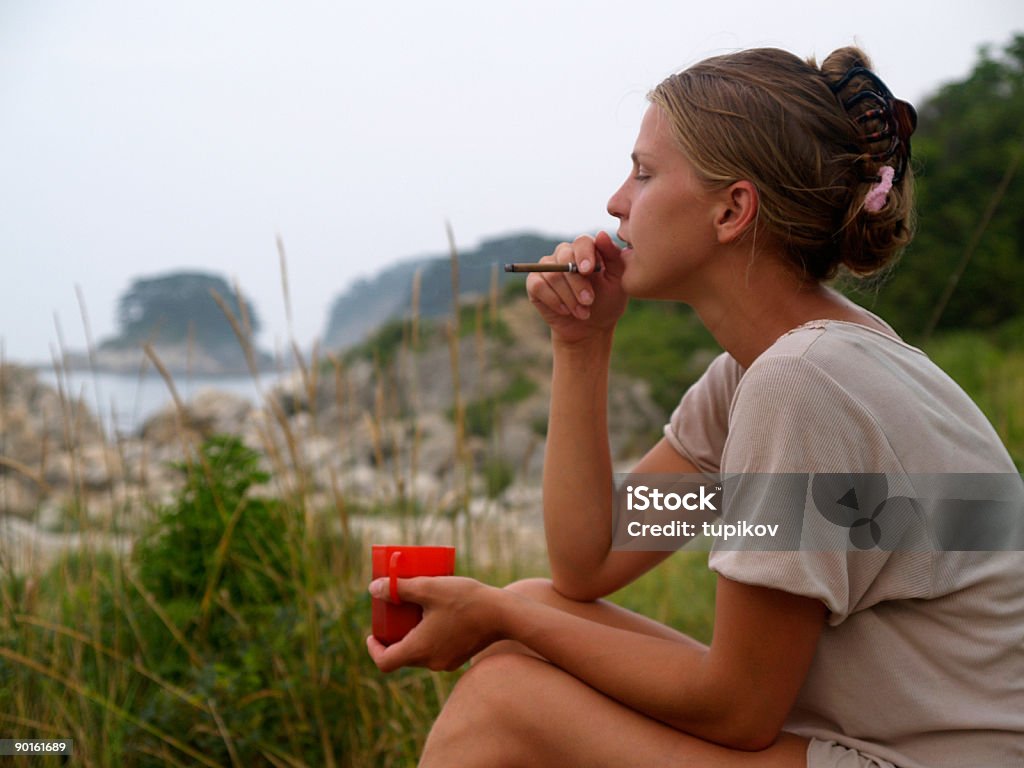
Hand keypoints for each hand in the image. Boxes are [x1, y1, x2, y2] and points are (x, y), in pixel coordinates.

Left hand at [366, 576, 502, 672]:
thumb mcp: (428, 588)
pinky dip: (430, 636)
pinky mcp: (459, 656)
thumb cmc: (464, 600)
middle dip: (394, 635)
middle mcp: (430, 662)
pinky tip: (439, 614)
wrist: (503, 614)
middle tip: (395, 613)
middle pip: (402, 655)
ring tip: (418, 609)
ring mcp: (446, 662)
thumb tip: (373, 588)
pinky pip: (436, 650)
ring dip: (413, 634)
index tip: (372, 634)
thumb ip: (399, 589)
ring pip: (420, 652)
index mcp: (419, 649)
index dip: (374, 649)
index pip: (385, 662)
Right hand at [527, 231, 626, 344]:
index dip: (584, 255)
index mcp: (586, 250)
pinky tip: (565, 311)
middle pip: (564, 257)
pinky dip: (553, 300)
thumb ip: (613, 257)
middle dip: (577, 282)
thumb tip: (601, 234)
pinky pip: (538, 285)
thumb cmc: (607, 302)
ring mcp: (547, 267)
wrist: (590, 328)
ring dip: (569, 297)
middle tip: (588, 300)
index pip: (582, 242)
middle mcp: (564, 254)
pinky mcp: (534, 283)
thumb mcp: (617, 281)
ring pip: (552, 274)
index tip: (589, 271)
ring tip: (582, 312)